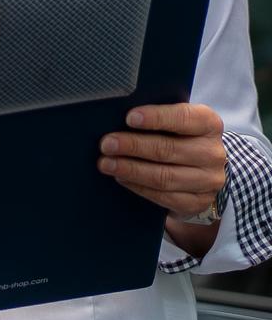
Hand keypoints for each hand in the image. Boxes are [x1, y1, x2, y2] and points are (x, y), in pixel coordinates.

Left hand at [99, 102, 225, 225]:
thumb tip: (119, 117)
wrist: (201, 170)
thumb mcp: (175, 122)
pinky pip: (164, 196)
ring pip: (165, 176)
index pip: (185, 118)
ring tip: (106, 164)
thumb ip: (156, 118)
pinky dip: (138, 187)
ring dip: (131, 170)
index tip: (129, 118)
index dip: (157, 117)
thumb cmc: (179, 137)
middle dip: (133, 146)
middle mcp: (213, 153)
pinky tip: (121, 178)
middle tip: (106, 144)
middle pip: (169, 149)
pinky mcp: (197, 202)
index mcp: (209, 124)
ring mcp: (208, 180)